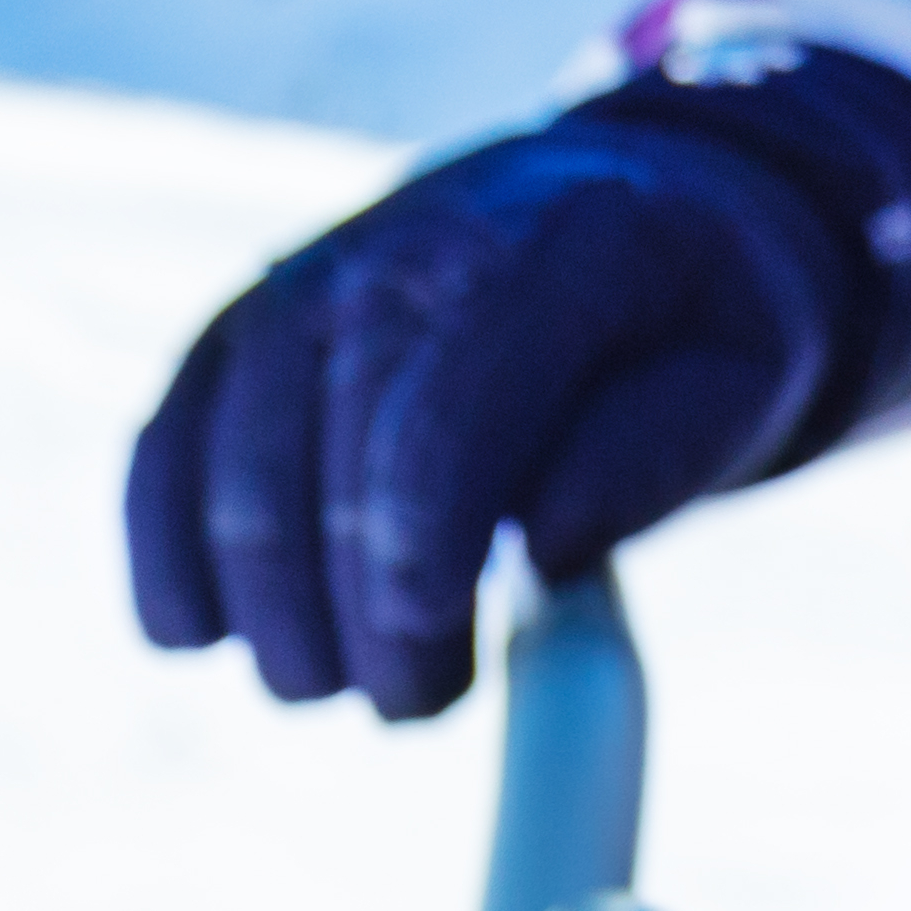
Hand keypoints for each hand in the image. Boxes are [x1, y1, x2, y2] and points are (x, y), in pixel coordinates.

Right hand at [117, 53, 910, 712]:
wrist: (628, 207)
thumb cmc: (694, 322)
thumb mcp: (742, 377)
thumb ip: (647, 457)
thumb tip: (538, 548)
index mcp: (557, 248)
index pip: (450, 412)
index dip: (418, 553)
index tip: (424, 670)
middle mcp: (411, 244)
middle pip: (333, 456)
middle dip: (357, 618)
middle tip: (418, 703)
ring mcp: (311, 277)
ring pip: (235, 464)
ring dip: (269, 608)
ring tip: (339, 681)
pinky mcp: (244, 327)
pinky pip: (168, 443)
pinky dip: (170, 551)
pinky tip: (198, 633)